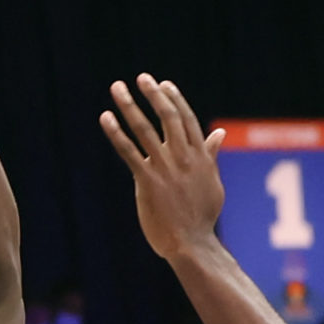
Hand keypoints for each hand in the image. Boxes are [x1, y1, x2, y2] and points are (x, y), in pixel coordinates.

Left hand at [101, 76, 226, 264]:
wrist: (191, 244)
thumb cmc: (201, 218)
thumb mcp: (212, 183)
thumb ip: (211, 156)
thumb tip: (218, 134)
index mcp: (200, 156)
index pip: (186, 119)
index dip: (174, 99)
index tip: (163, 84)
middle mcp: (183, 157)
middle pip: (167, 116)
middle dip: (153, 94)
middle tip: (141, 78)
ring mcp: (165, 168)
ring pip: (144, 129)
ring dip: (128, 105)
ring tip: (117, 87)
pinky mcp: (148, 181)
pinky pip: (128, 151)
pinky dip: (115, 133)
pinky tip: (105, 117)